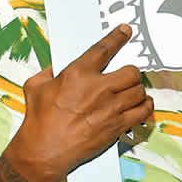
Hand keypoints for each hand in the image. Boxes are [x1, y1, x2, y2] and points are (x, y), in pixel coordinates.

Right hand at [8, 25, 153, 181]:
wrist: (43, 151)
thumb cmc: (38, 120)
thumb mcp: (35, 86)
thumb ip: (49, 71)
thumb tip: (58, 67)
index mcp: (77, 74)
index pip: (104, 49)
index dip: (117, 37)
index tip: (125, 31)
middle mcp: (97, 89)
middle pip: (131, 71)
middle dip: (130, 72)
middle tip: (125, 76)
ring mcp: (110, 108)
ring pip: (139, 90)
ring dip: (137, 90)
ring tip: (131, 92)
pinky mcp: (117, 126)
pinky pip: (143, 111)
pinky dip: (145, 106)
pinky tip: (140, 105)